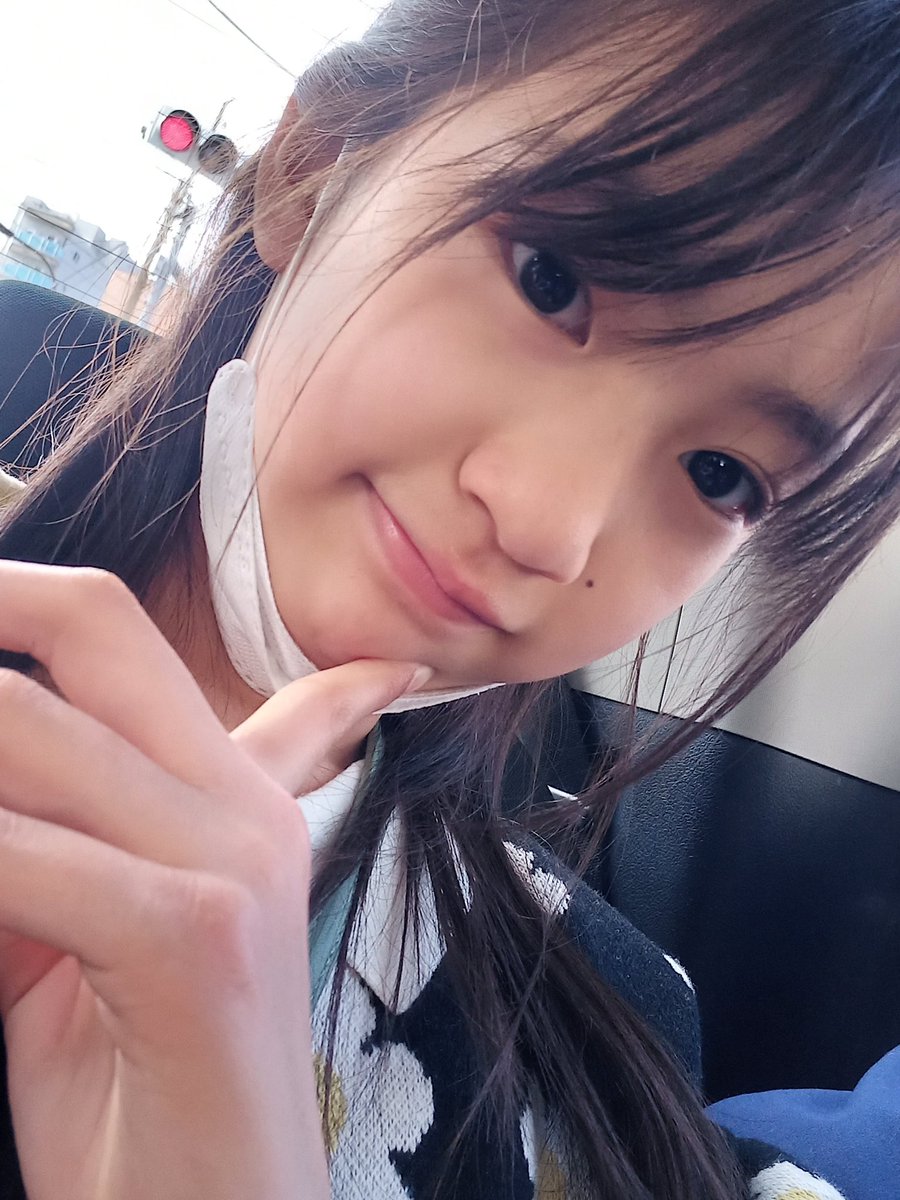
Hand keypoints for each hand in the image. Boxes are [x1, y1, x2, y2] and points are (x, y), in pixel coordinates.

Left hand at [0, 561, 426, 1199]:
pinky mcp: (198, 937)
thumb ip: (41, 832)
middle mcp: (242, 803)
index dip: (1, 586)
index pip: (107, 624)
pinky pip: (29, 856)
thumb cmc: (135, 1094)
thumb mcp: (79, 937)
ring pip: (31, 730)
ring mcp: (232, 860)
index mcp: (232, 789)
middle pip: (86, 625)